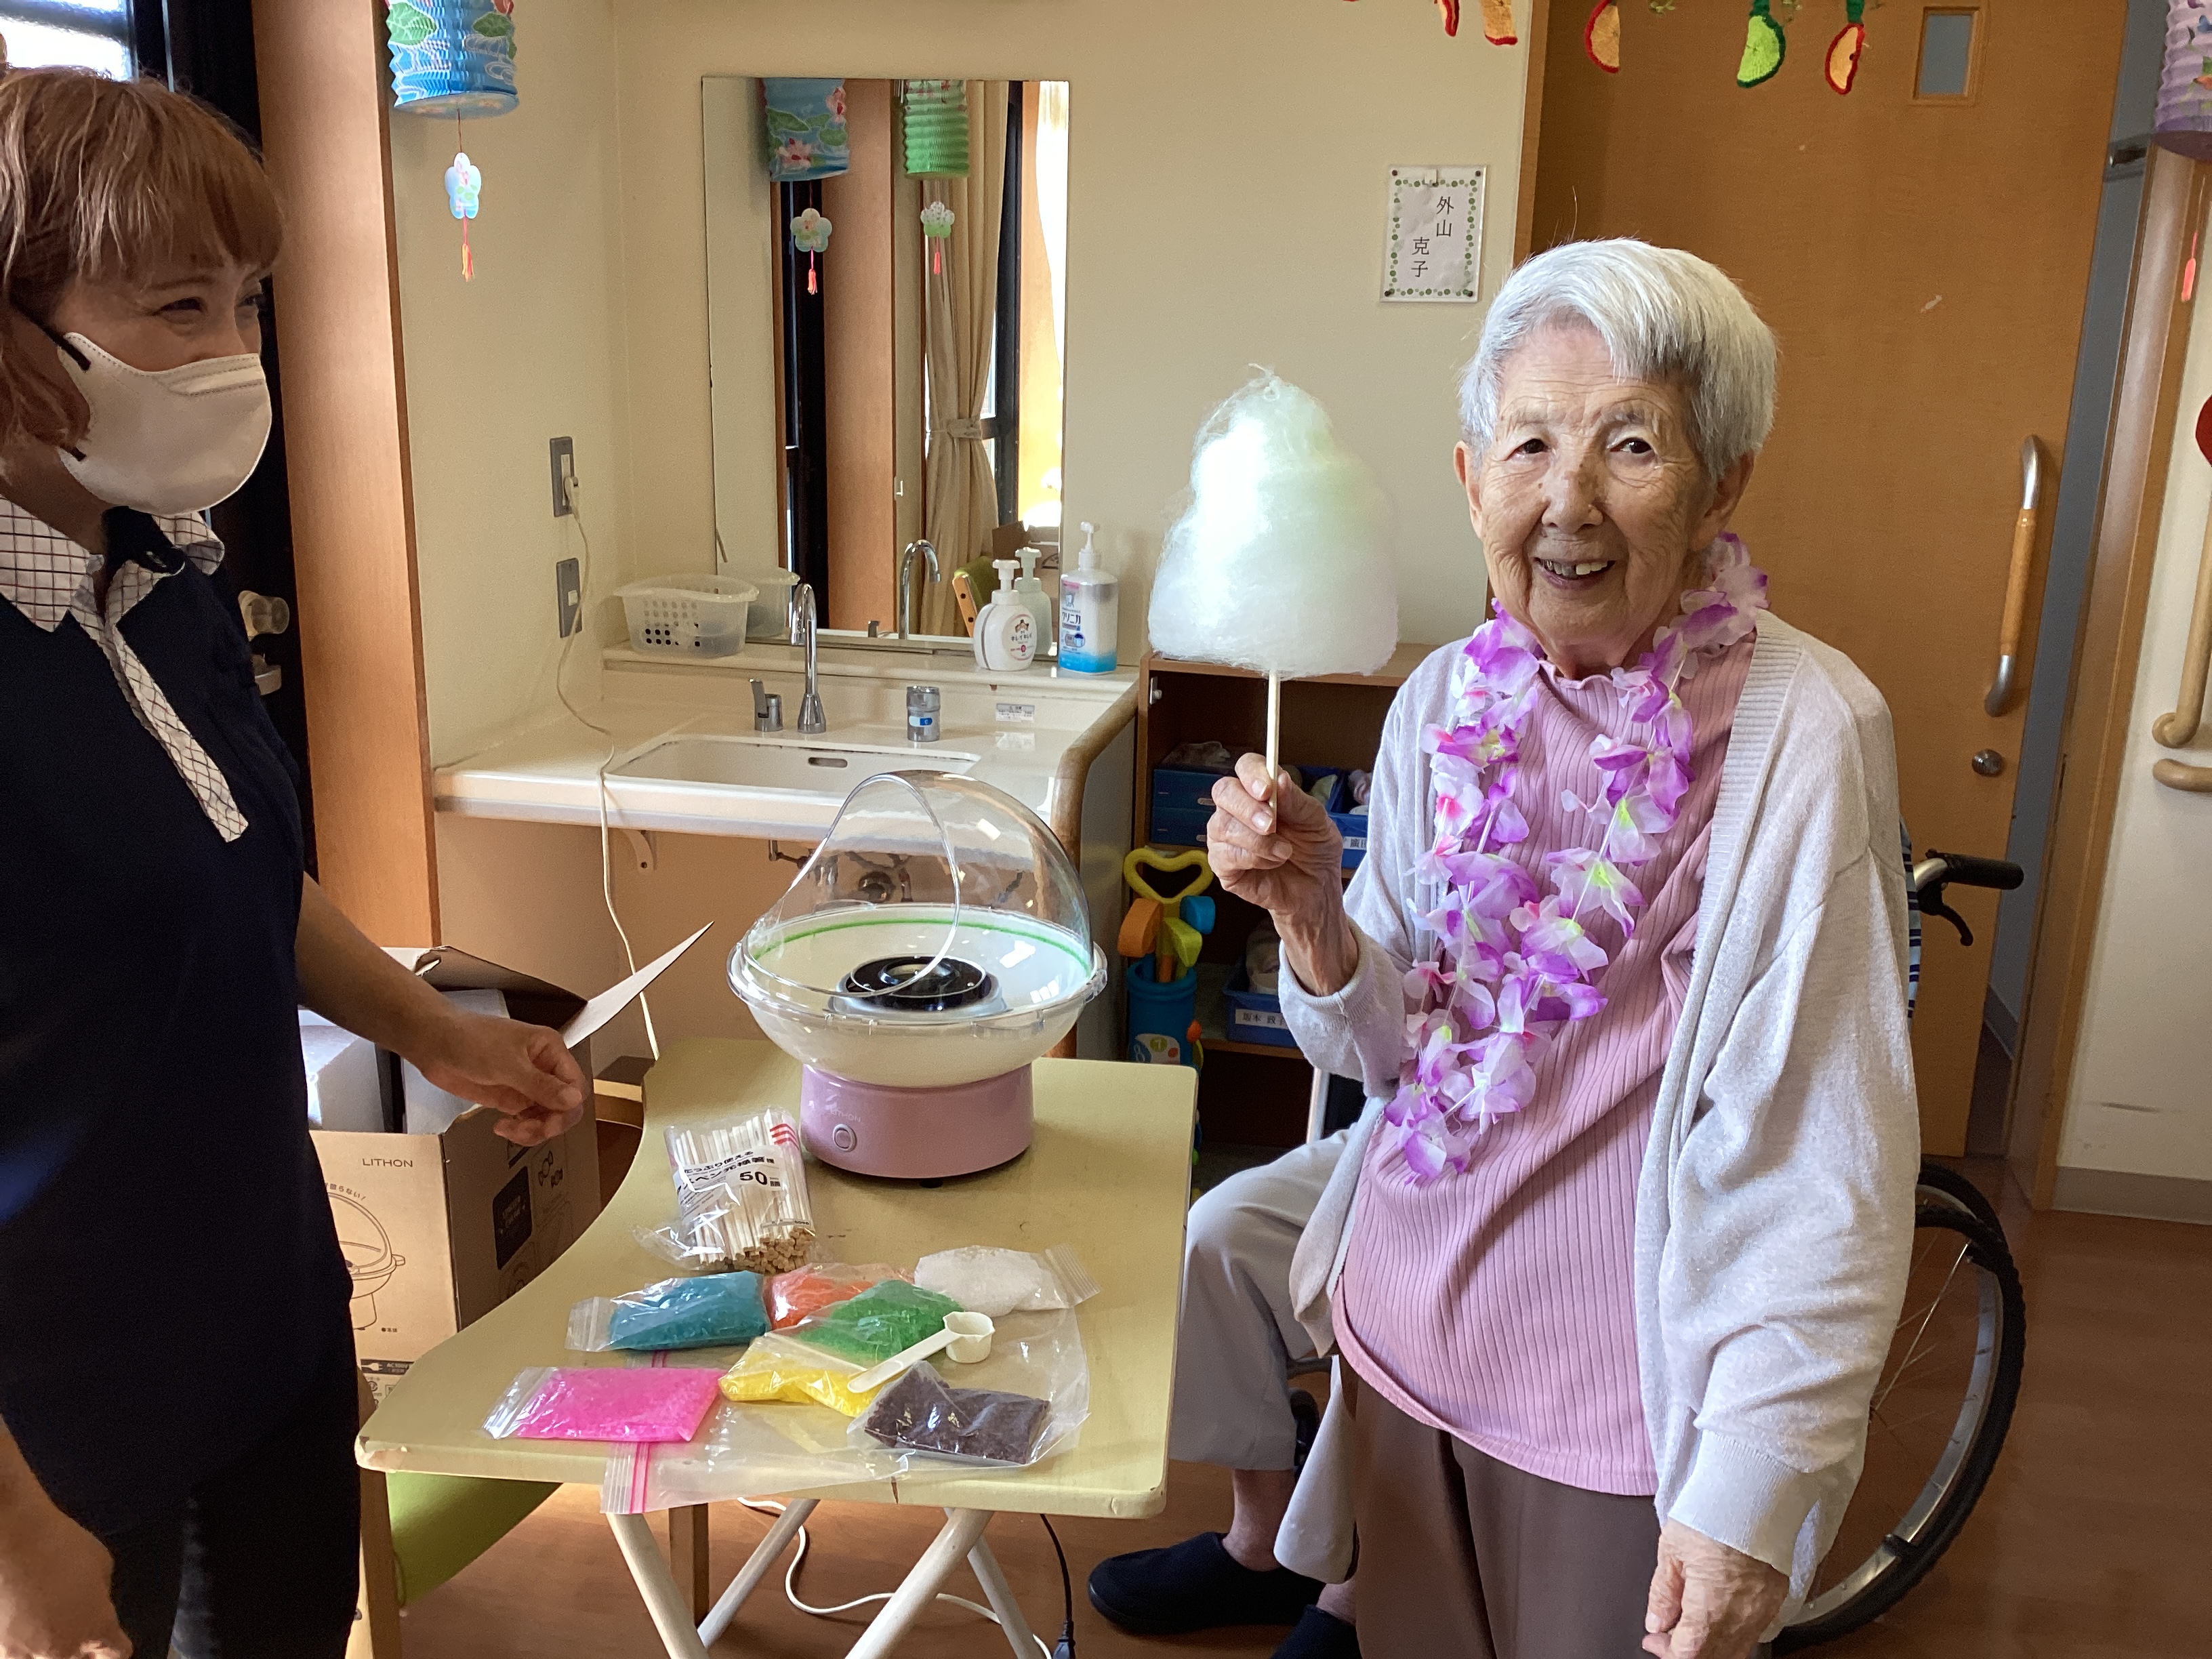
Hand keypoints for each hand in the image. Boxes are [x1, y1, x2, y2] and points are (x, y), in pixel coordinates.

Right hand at [0, 1500, 129, 1657]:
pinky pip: (15, 1656)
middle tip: (70, 1626)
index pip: (116, 1654)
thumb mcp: (101, 1563)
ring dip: (44, 1651)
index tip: (106, 1640)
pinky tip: (16, 1629)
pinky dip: (17, 1648)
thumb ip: (101, 1594)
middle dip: (79, 1651)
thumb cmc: (56, 1544)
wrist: (9, 1539)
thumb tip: (96, 1603)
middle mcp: (63, 1651)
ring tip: (40, 1627)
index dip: (110, 1646)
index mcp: (97, 1628)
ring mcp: (25, 1656)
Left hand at [410, 1013, 586, 1146]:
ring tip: (513, 1130)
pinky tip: (505, 1127)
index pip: (575, 1083)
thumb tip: (572, 1098)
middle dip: (552, 1121)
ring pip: (548, 1116)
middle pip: (565, 1104)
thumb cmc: (467, 1038)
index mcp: (549, 1050)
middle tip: (532, 1130)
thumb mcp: (507, 1063)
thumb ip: (540, 1084)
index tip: (553, 1121)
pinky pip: (528, 1120)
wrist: (434, 1044)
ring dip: (534, 1130)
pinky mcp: (510, 1098)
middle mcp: (542, 1068)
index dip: (568, 1106)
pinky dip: (520, 1130)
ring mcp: (526, 1085)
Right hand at [1207, 755, 1355, 992]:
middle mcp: (1237, 809)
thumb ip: (1297, 801)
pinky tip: (1272, 863)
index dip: (1252, 774)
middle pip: (1224, 791)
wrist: (1316, 891)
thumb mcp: (1317, 822)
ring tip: (1284, 852)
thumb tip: (1280, 779)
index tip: (1267, 790)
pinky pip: (1225, 855)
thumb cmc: (1314, 851)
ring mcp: (1225, 837)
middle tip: (1271, 825)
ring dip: (1258, 841)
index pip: (1245, 767)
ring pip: (1223, 826)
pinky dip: (1253, 859)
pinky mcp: (1222, 865)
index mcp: (1260, 791)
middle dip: (1247, 808)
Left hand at [1642, 1520, 1787, 1658]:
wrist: (1753, 1493)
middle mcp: (1740, 1617)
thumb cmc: (1714, 1513)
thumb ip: (1663, 1593)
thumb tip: (1656, 1621)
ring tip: (1689, 1622)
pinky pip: (1751, 1633)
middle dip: (1686, 1651)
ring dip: (1709, 1645)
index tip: (1655, 1640)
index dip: (1667, 1653)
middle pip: (1713, 1657)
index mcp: (1711, 1606)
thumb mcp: (1672, 1550)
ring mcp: (1761, 1612)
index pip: (1688, 1654)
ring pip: (1734, 1650)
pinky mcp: (1774, 1602)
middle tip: (1668, 1634)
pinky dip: (1730, 1634)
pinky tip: (1715, 1616)